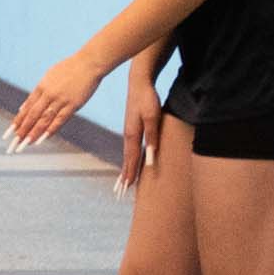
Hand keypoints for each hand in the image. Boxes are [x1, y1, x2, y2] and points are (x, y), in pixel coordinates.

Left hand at [10, 50, 104, 151]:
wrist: (89, 63)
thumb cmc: (68, 69)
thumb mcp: (48, 77)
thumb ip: (36, 93)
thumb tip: (23, 107)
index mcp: (41, 87)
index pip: (26, 108)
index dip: (18, 121)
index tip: (10, 132)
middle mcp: (48, 94)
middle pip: (32, 115)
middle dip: (23, 129)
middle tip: (15, 142)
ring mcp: (61, 99)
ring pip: (44, 119)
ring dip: (34, 132)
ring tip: (26, 143)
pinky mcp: (73, 104)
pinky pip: (60, 119)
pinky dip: (51, 129)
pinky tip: (44, 138)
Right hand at [116, 74, 162, 193]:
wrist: (139, 82)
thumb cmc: (147, 98)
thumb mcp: (153, 118)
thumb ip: (152, 138)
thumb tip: (150, 158)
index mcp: (132, 135)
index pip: (131, 160)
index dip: (130, 175)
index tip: (126, 189)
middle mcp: (128, 135)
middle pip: (126, 160)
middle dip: (124, 177)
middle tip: (120, 192)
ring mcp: (129, 131)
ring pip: (128, 155)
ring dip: (126, 169)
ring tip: (124, 181)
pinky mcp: (133, 127)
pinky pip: (131, 148)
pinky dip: (129, 158)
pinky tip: (130, 160)